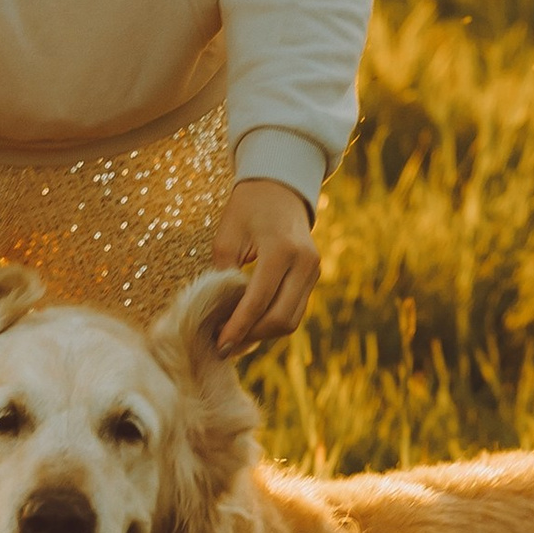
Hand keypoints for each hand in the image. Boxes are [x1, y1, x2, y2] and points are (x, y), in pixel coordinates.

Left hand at [209, 176, 318, 353]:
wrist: (279, 188)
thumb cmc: (247, 209)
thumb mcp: (227, 238)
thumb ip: (224, 278)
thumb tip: (221, 318)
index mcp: (281, 250)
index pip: (259, 301)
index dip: (237, 327)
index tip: (219, 344)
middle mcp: (304, 263)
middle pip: (280, 318)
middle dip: (251, 336)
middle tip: (224, 344)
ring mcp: (314, 271)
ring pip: (291, 320)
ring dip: (263, 333)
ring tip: (235, 338)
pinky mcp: (314, 276)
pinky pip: (295, 309)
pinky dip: (273, 321)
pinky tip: (251, 325)